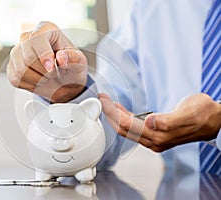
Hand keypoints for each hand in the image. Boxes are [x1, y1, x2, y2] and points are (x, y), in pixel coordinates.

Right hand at [7, 21, 87, 102]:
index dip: (43, 54)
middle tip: (55, 74)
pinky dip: (30, 85)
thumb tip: (62, 57)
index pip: (37, 38)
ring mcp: (17, 52)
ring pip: (21, 70)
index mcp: (46, 29)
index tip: (52, 68)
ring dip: (38, 79)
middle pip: (28, 57)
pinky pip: (16, 79)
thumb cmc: (71, 68)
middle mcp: (27, 37)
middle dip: (44, 72)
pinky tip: (38, 80)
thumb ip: (74, 59)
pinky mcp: (11, 66)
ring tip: (47, 77)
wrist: (64, 82)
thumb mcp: (80, 63)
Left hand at [99, 93, 220, 151]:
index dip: (113, 112)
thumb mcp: (189, 113)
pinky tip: (120, 109)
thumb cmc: (204, 114)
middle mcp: (154, 140)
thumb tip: (151, 122)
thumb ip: (169, 120)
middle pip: (123, 128)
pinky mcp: (155, 134)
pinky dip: (124, 117)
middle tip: (101, 99)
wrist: (214, 120)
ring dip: (115, 115)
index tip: (103, 100)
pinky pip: (134, 127)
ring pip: (127, 129)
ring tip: (106, 102)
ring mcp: (154, 138)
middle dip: (109, 114)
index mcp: (159, 136)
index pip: (127, 125)